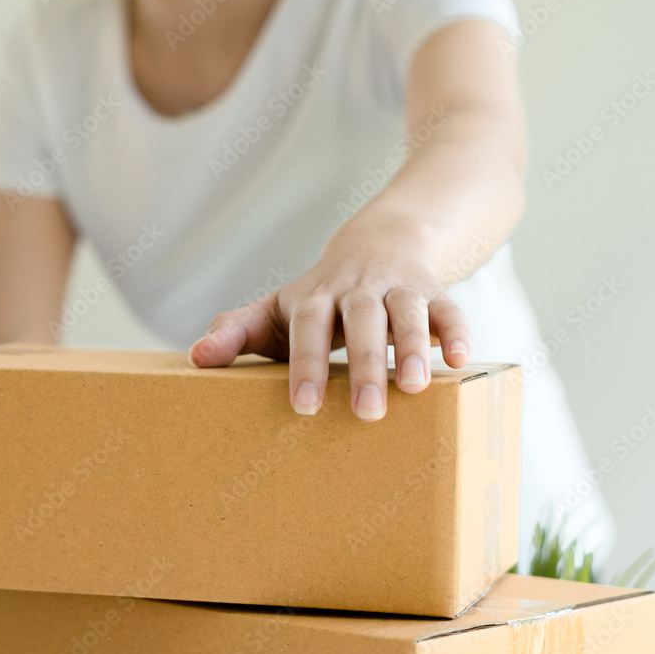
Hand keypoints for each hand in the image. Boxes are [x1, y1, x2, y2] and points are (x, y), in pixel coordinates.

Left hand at [188, 217, 471, 421]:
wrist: (383, 240)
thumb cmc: (322, 295)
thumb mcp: (280, 308)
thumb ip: (239, 331)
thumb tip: (194, 359)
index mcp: (315, 296)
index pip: (306, 326)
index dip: (305, 363)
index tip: (305, 406)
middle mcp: (357, 289)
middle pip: (360, 320)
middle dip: (363, 364)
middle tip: (366, 413)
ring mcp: (397, 287)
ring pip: (407, 311)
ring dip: (412, 347)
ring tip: (413, 387)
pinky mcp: (433, 291)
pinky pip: (449, 308)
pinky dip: (456, 331)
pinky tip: (460, 360)